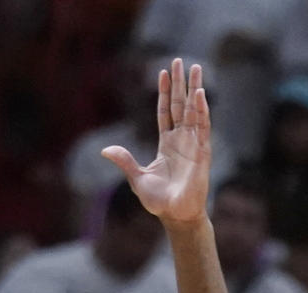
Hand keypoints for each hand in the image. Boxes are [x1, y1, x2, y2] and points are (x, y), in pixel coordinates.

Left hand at [102, 59, 210, 227]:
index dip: (164, 93)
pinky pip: (202, 126)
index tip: (163, 72)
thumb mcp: (136, 178)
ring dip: (194, 89)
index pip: (166, 112)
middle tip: (179, 61)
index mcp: (167, 144)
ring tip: (195, 68)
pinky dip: (201, 110)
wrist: (175, 215)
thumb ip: (124, 161)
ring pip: (194, 110)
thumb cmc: (158, 201)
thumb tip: (104, 150)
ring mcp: (193, 144)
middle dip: (180, 83)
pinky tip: (199, 94)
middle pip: (180, 105)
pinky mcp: (202, 152)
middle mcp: (181, 140)